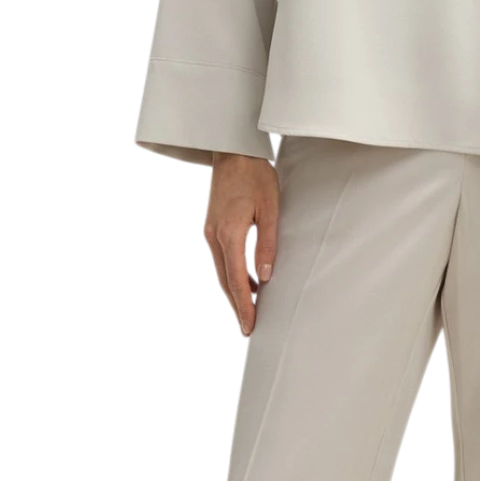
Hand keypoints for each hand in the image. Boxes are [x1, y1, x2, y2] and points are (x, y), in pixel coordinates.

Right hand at [207, 151, 279, 337]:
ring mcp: (210, 232)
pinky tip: (243, 283)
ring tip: (248, 311)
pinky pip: (221, 259)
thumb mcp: (269, 211)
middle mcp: (214, 236)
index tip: (251, 325)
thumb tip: (265, 276)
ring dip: (234, 292)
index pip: (236, 280)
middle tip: (249, 328)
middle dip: (238, 306)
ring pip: (221, 272)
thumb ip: (266, 245)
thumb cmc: (255, 176)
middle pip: (225, 281)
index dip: (244, 305)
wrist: (234, 152)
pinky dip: (230, 275)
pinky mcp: (212, 227)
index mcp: (228, 234)